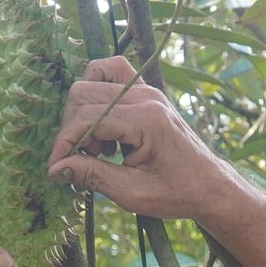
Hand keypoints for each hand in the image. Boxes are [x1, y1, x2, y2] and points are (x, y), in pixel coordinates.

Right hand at [50, 56, 241, 221]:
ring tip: (100, 143)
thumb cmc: (177, 193)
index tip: (56, 168)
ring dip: (84, 109)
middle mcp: (146, 96)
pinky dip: (97, 93)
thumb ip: (92, 176)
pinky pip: (112, 73)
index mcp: (146, 120)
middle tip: (89, 158)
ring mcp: (148, 89)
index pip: (87, 118)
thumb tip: (55, 168)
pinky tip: (106, 127)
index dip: (64, 143)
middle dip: (73, 127)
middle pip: (84, 92)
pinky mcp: (147, 91)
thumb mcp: (131, 193)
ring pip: (94, 75)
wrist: (211, 186)